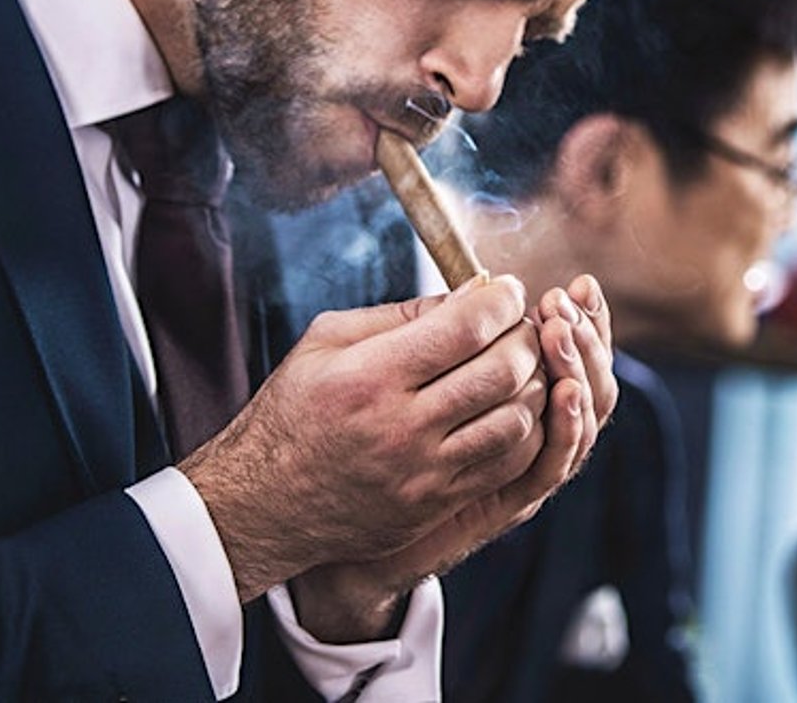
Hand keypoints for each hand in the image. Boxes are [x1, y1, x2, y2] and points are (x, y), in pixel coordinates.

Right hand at [283, 275, 617, 639]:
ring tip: (521, 364)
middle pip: (503, 370)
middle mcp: (401, 426)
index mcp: (370, 376)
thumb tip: (472, 292)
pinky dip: (525, 427)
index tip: (509, 290)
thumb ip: (399, 314)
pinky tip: (514, 406)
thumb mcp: (325, 343)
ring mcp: (423, 472)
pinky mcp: (435, 504)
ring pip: (516, 418)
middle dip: (526, 336)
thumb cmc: (293, 411)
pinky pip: (508, 462)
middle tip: (522, 324)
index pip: (467, 327)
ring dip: (533, 382)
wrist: (263, 505)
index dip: (503, 300)